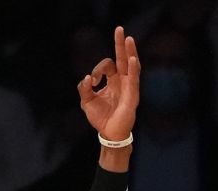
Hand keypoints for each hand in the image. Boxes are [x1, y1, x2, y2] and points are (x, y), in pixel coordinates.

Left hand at [77, 27, 140, 141]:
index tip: (92, 81)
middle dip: (121, 44)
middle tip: (119, 28)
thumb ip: (84, 89)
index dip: (98, 70)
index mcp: (113, 81)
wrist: (109, 134)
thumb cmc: (101, 117)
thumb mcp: (87, 102)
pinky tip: (133, 59)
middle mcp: (122, 81)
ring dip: (130, 52)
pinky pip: (134, 80)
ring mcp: (129, 87)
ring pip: (131, 66)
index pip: (108, 66)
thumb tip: (87, 78)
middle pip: (123, 59)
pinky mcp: (132, 96)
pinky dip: (133, 69)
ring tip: (129, 39)